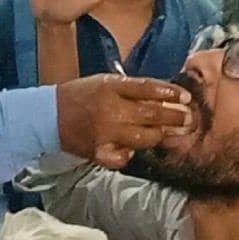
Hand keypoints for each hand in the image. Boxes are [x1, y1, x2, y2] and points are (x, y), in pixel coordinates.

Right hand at [56, 74, 191, 168]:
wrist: (49, 116)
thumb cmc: (82, 95)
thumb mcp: (106, 82)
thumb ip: (132, 89)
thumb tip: (164, 96)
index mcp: (111, 88)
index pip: (148, 88)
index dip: (171, 92)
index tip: (187, 97)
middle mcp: (110, 110)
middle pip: (151, 115)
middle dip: (175, 117)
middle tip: (189, 119)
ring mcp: (105, 133)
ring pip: (143, 138)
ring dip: (160, 136)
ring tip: (171, 134)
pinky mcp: (99, 152)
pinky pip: (123, 158)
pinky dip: (131, 155)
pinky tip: (134, 150)